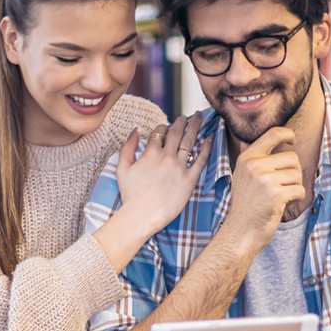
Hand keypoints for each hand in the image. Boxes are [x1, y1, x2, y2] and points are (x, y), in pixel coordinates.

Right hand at [114, 114, 211, 233]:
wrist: (142, 216)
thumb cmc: (130, 195)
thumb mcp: (122, 168)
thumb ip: (127, 147)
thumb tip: (134, 130)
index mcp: (150, 152)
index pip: (159, 131)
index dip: (164, 126)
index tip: (168, 126)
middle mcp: (167, 156)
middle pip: (177, 132)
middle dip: (183, 121)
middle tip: (189, 115)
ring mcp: (179, 167)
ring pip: (190, 141)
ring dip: (195, 127)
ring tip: (200, 118)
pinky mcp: (189, 180)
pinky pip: (201, 160)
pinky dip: (206, 147)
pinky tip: (209, 138)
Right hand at [222, 127, 303, 253]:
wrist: (240, 232)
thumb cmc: (246, 206)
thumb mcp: (244, 176)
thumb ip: (257, 159)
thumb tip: (280, 138)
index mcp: (247, 158)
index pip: (273, 134)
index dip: (287, 134)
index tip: (292, 140)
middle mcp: (255, 166)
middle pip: (292, 158)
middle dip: (294, 173)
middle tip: (283, 186)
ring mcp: (265, 180)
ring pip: (298, 174)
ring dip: (295, 187)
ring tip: (281, 197)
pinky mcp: (276, 194)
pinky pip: (300, 190)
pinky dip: (296, 199)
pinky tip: (284, 205)